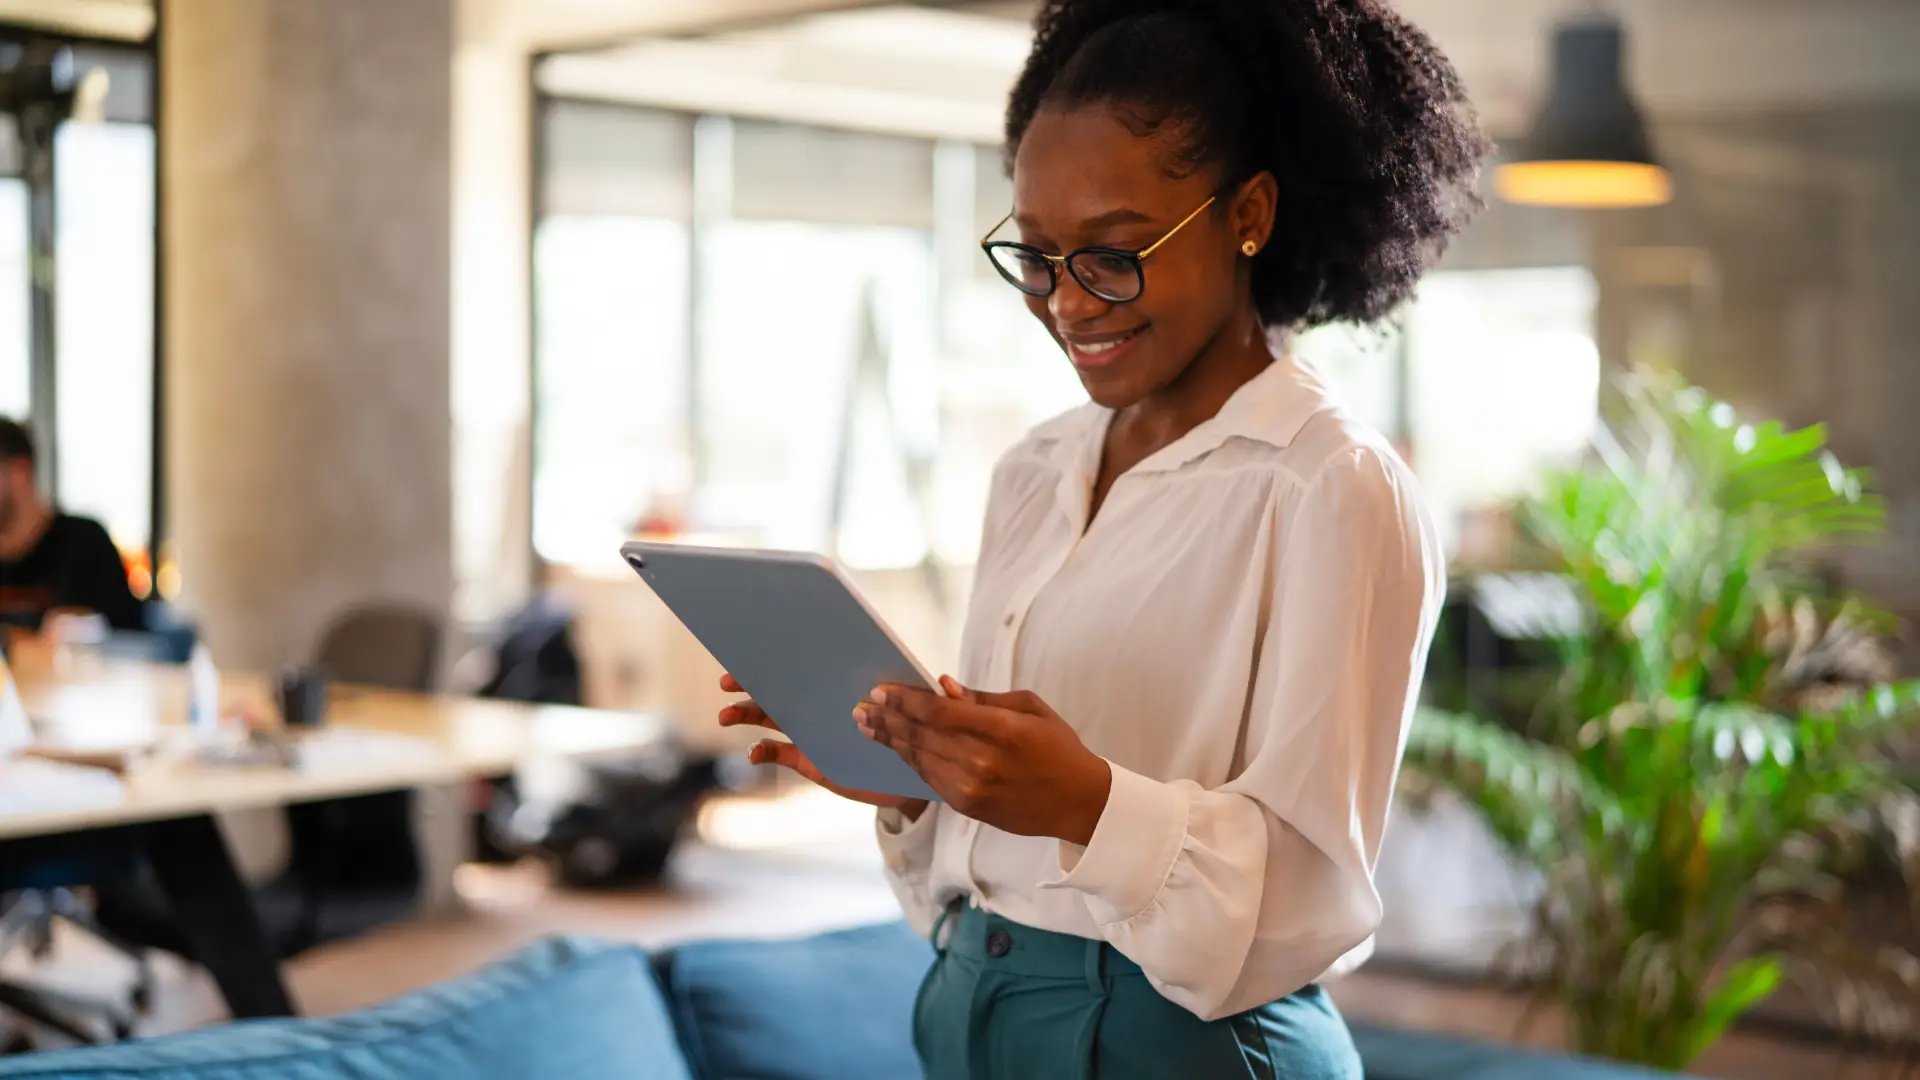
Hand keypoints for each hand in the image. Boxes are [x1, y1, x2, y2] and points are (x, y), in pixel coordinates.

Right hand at [717, 673, 926, 814]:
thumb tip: (945, 682)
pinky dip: (761, 751)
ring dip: (746, 714)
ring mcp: (810, 732)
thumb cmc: (911, 736)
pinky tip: (753, 753)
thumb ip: (929, 698)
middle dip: (749, 683)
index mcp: (840, 684)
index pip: (806, 664)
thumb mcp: (921, 713)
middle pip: (779, 687)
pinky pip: (778, 753)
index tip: (756, 648)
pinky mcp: (809, 761)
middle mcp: (820, 704)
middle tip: (727, 681)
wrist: (907, 778)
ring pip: (770, 718)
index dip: (781, 656)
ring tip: (726, 716)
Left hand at [857, 677, 1110, 844]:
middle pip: (921, 735)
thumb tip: (943, 686)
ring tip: (867, 725)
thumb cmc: (1058, 748)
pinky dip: (910, 760)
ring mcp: (972, 788)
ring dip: (890, 740)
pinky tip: (896, 747)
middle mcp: (982, 762)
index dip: (905, 701)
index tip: (882, 690)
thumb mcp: (1030, 708)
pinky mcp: (967, 806)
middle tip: (862, 706)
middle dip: (887, 719)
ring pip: (919, 758)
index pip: (938, 712)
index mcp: (1002, 731)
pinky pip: (929, 778)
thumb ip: (984, 699)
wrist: (1078, 802)